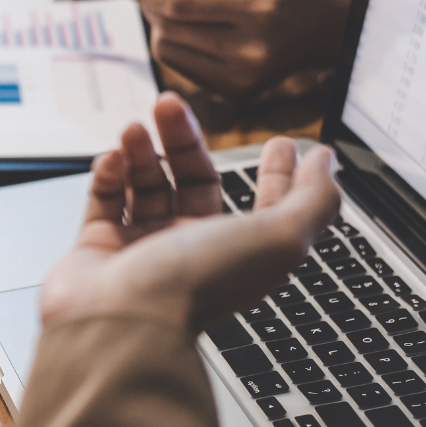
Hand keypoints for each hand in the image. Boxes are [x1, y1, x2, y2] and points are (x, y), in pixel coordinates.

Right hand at [41, 91, 339, 333]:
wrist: (118, 322)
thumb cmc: (194, 285)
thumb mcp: (278, 239)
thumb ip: (312, 200)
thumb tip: (325, 163)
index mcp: (235, 250)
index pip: (263, 206)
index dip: (277, 174)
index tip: (280, 143)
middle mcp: (189, 249)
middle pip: (192, 181)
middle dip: (182, 139)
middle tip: (168, 104)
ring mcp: (142, 248)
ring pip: (146, 185)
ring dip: (140, 151)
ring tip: (133, 129)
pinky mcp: (100, 247)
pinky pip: (105, 200)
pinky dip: (108, 175)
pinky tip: (111, 160)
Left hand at [108, 0, 353, 97]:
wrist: (332, 29)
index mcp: (260, 7)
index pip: (178, 1)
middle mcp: (249, 49)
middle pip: (167, 25)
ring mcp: (240, 78)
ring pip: (166, 48)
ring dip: (156, 21)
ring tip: (171, 0)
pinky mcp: (233, 92)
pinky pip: (178, 66)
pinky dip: (171, 41)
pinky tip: (186, 25)